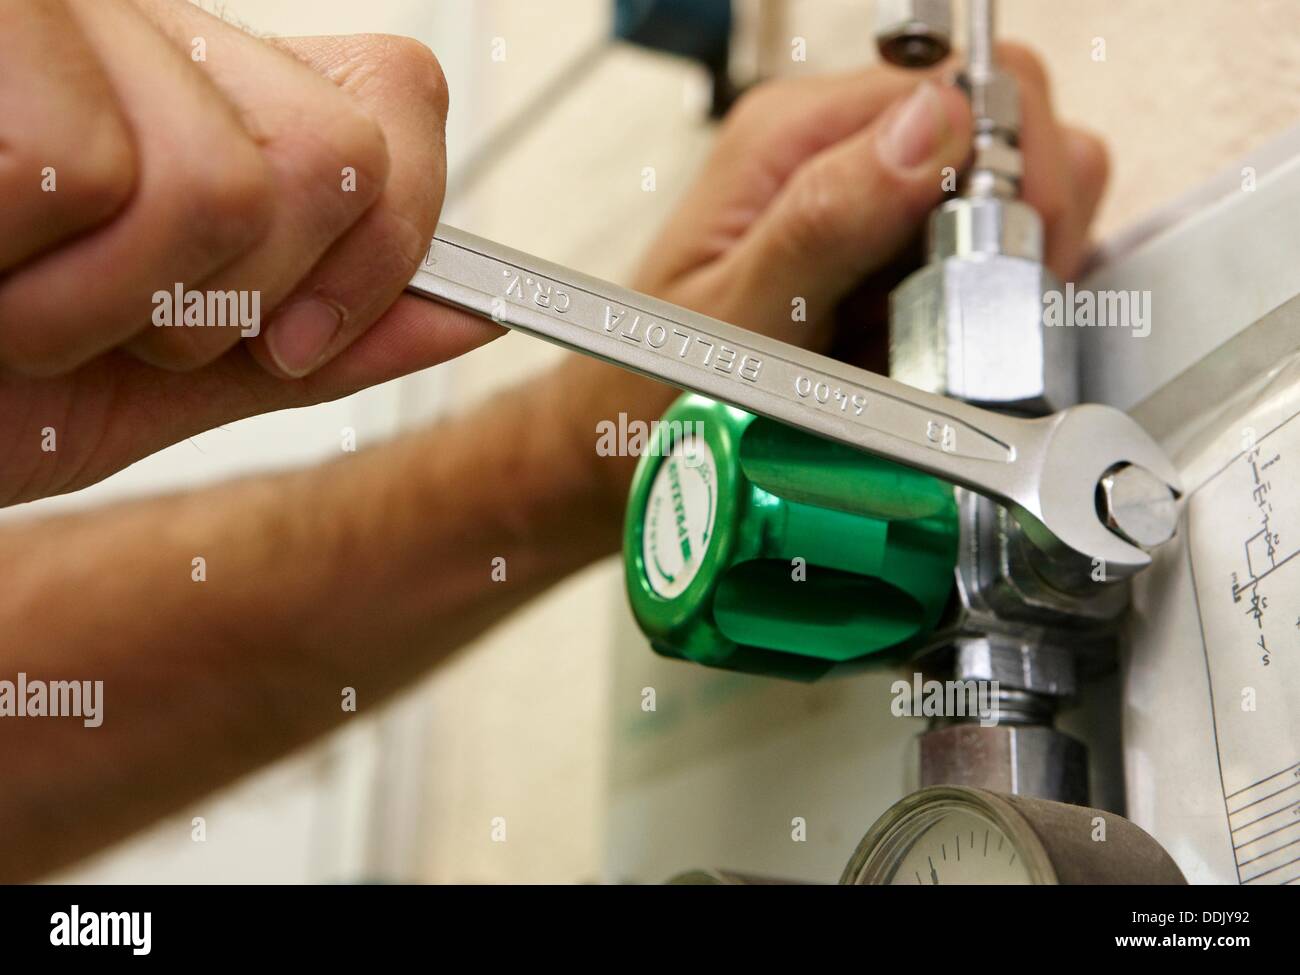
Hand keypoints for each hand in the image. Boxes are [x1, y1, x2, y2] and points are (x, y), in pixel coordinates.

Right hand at [0, 0, 498, 505]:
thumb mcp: (174, 377)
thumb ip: (324, 344)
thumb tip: (472, 313)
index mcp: (207, 103)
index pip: (398, 102)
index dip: (390, 238)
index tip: (300, 337)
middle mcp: (149, 32)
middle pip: (339, 158)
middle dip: (244, 297)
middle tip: (122, 320)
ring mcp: (71, 19)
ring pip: (226, 186)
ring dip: (120, 309)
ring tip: (20, 303)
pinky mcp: (6, 35)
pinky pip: (100, 180)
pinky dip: (34, 285)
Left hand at [552, 46, 1108, 511]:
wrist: (625, 444)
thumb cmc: (651, 388)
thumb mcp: (734, 320)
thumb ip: (825, 221)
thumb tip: (930, 130)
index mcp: (793, 136)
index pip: (961, 84)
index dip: (1012, 164)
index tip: (1012, 255)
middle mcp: (835, 151)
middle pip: (1002, 120)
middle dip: (1031, 209)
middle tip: (993, 301)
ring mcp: (868, 202)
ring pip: (1010, 185)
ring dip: (1019, 257)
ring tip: (964, 328)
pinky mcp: (889, 257)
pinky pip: (985, 249)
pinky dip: (996, 294)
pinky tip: (950, 342)